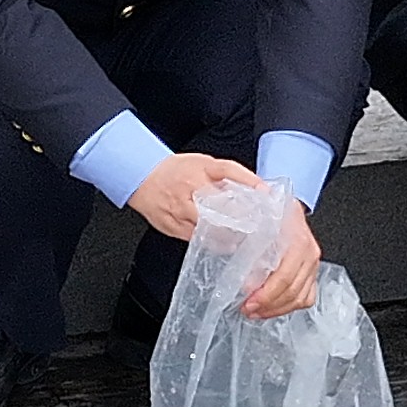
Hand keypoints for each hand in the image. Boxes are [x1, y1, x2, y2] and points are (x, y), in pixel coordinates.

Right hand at [126, 153, 262, 241]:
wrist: (142, 177)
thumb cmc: (175, 170)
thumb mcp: (202, 163)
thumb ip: (226, 175)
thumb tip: (254, 188)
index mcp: (199, 170)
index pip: (228, 171)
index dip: (248, 181)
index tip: (264, 193)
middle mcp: (189, 190)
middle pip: (219, 207)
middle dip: (240, 217)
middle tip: (256, 225)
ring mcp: (179, 211)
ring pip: (209, 228)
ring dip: (228, 235)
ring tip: (242, 238)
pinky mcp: (172, 227)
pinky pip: (196, 239)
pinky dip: (212, 242)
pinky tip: (223, 243)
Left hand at [239, 190, 322, 319]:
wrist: (287, 206)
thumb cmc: (271, 209)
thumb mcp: (257, 211)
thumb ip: (245, 224)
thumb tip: (228, 235)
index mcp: (297, 239)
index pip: (285, 276)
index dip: (266, 294)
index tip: (248, 302)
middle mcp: (309, 253)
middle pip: (292, 291)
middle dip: (268, 305)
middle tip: (248, 309)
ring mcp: (313, 264)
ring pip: (300, 298)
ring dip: (276, 309)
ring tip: (256, 311)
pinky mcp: (312, 272)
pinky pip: (307, 298)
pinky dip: (289, 307)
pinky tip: (272, 308)